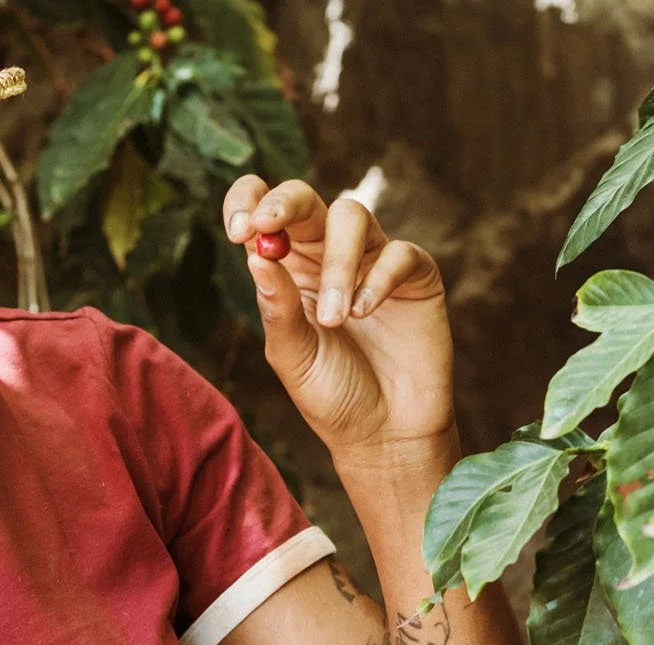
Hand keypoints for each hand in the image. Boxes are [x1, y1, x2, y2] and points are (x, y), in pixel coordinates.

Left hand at [223, 177, 454, 454]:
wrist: (386, 434)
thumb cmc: (333, 396)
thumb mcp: (293, 357)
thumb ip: (278, 309)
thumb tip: (256, 256)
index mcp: (288, 270)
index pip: (263, 214)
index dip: (249, 204)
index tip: (238, 229)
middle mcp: (328, 256)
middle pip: (306, 200)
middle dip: (284, 204)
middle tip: (266, 226)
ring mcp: (372, 260)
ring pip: (351, 216)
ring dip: (336, 263)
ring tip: (336, 319)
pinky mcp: (415, 275)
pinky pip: (397, 253)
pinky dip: (377, 280)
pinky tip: (364, 314)